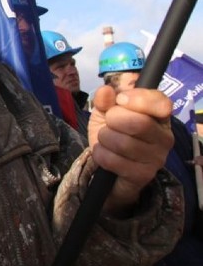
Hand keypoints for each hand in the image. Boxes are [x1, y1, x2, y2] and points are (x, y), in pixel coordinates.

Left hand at [88, 85, 172, 215]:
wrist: (109, 164)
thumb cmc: (113, 132)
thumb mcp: (106, 112)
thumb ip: (105, 99)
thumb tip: (105, 90)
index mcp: (160, 116)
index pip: (161, 102)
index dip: (137, 98)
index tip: (119, 99)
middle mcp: (164, 137)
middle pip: (139, 123)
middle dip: (113, 120)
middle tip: (108, 123)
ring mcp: (157, 158)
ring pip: (124, 143)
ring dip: (105, 139)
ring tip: (105, 139)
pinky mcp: (144, 175)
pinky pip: (114, 161)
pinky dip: (101, 154)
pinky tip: (104, 153)